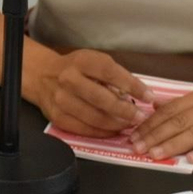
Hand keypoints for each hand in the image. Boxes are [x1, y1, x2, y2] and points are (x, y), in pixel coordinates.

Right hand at [33, 50, 152, 137]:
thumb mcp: (93, 61)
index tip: (149, 97)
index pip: (111, 73)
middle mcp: (69, 79)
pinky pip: (84, 129)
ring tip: (129, 125)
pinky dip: (102, 132)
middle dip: (125, 111)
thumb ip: (114, 75)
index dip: (133, 86)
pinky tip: (113, 130)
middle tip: (140, 117)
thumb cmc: (75, 68)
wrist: (43, 76)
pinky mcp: (58, 117)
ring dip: (116, 124)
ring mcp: (61, 100)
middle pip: (102, 99)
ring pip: (94, 117)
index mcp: (82, 61)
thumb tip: (138, 94)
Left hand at [131, 81, 192, 164]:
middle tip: (137, 148)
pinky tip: (192, 160)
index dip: (151, 124)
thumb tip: (157, 106)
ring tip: (156, 155)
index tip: (133, 135)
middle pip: (179, 122)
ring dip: (174, 145)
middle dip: (155, 136)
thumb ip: (187, 103)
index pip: (171, 110)